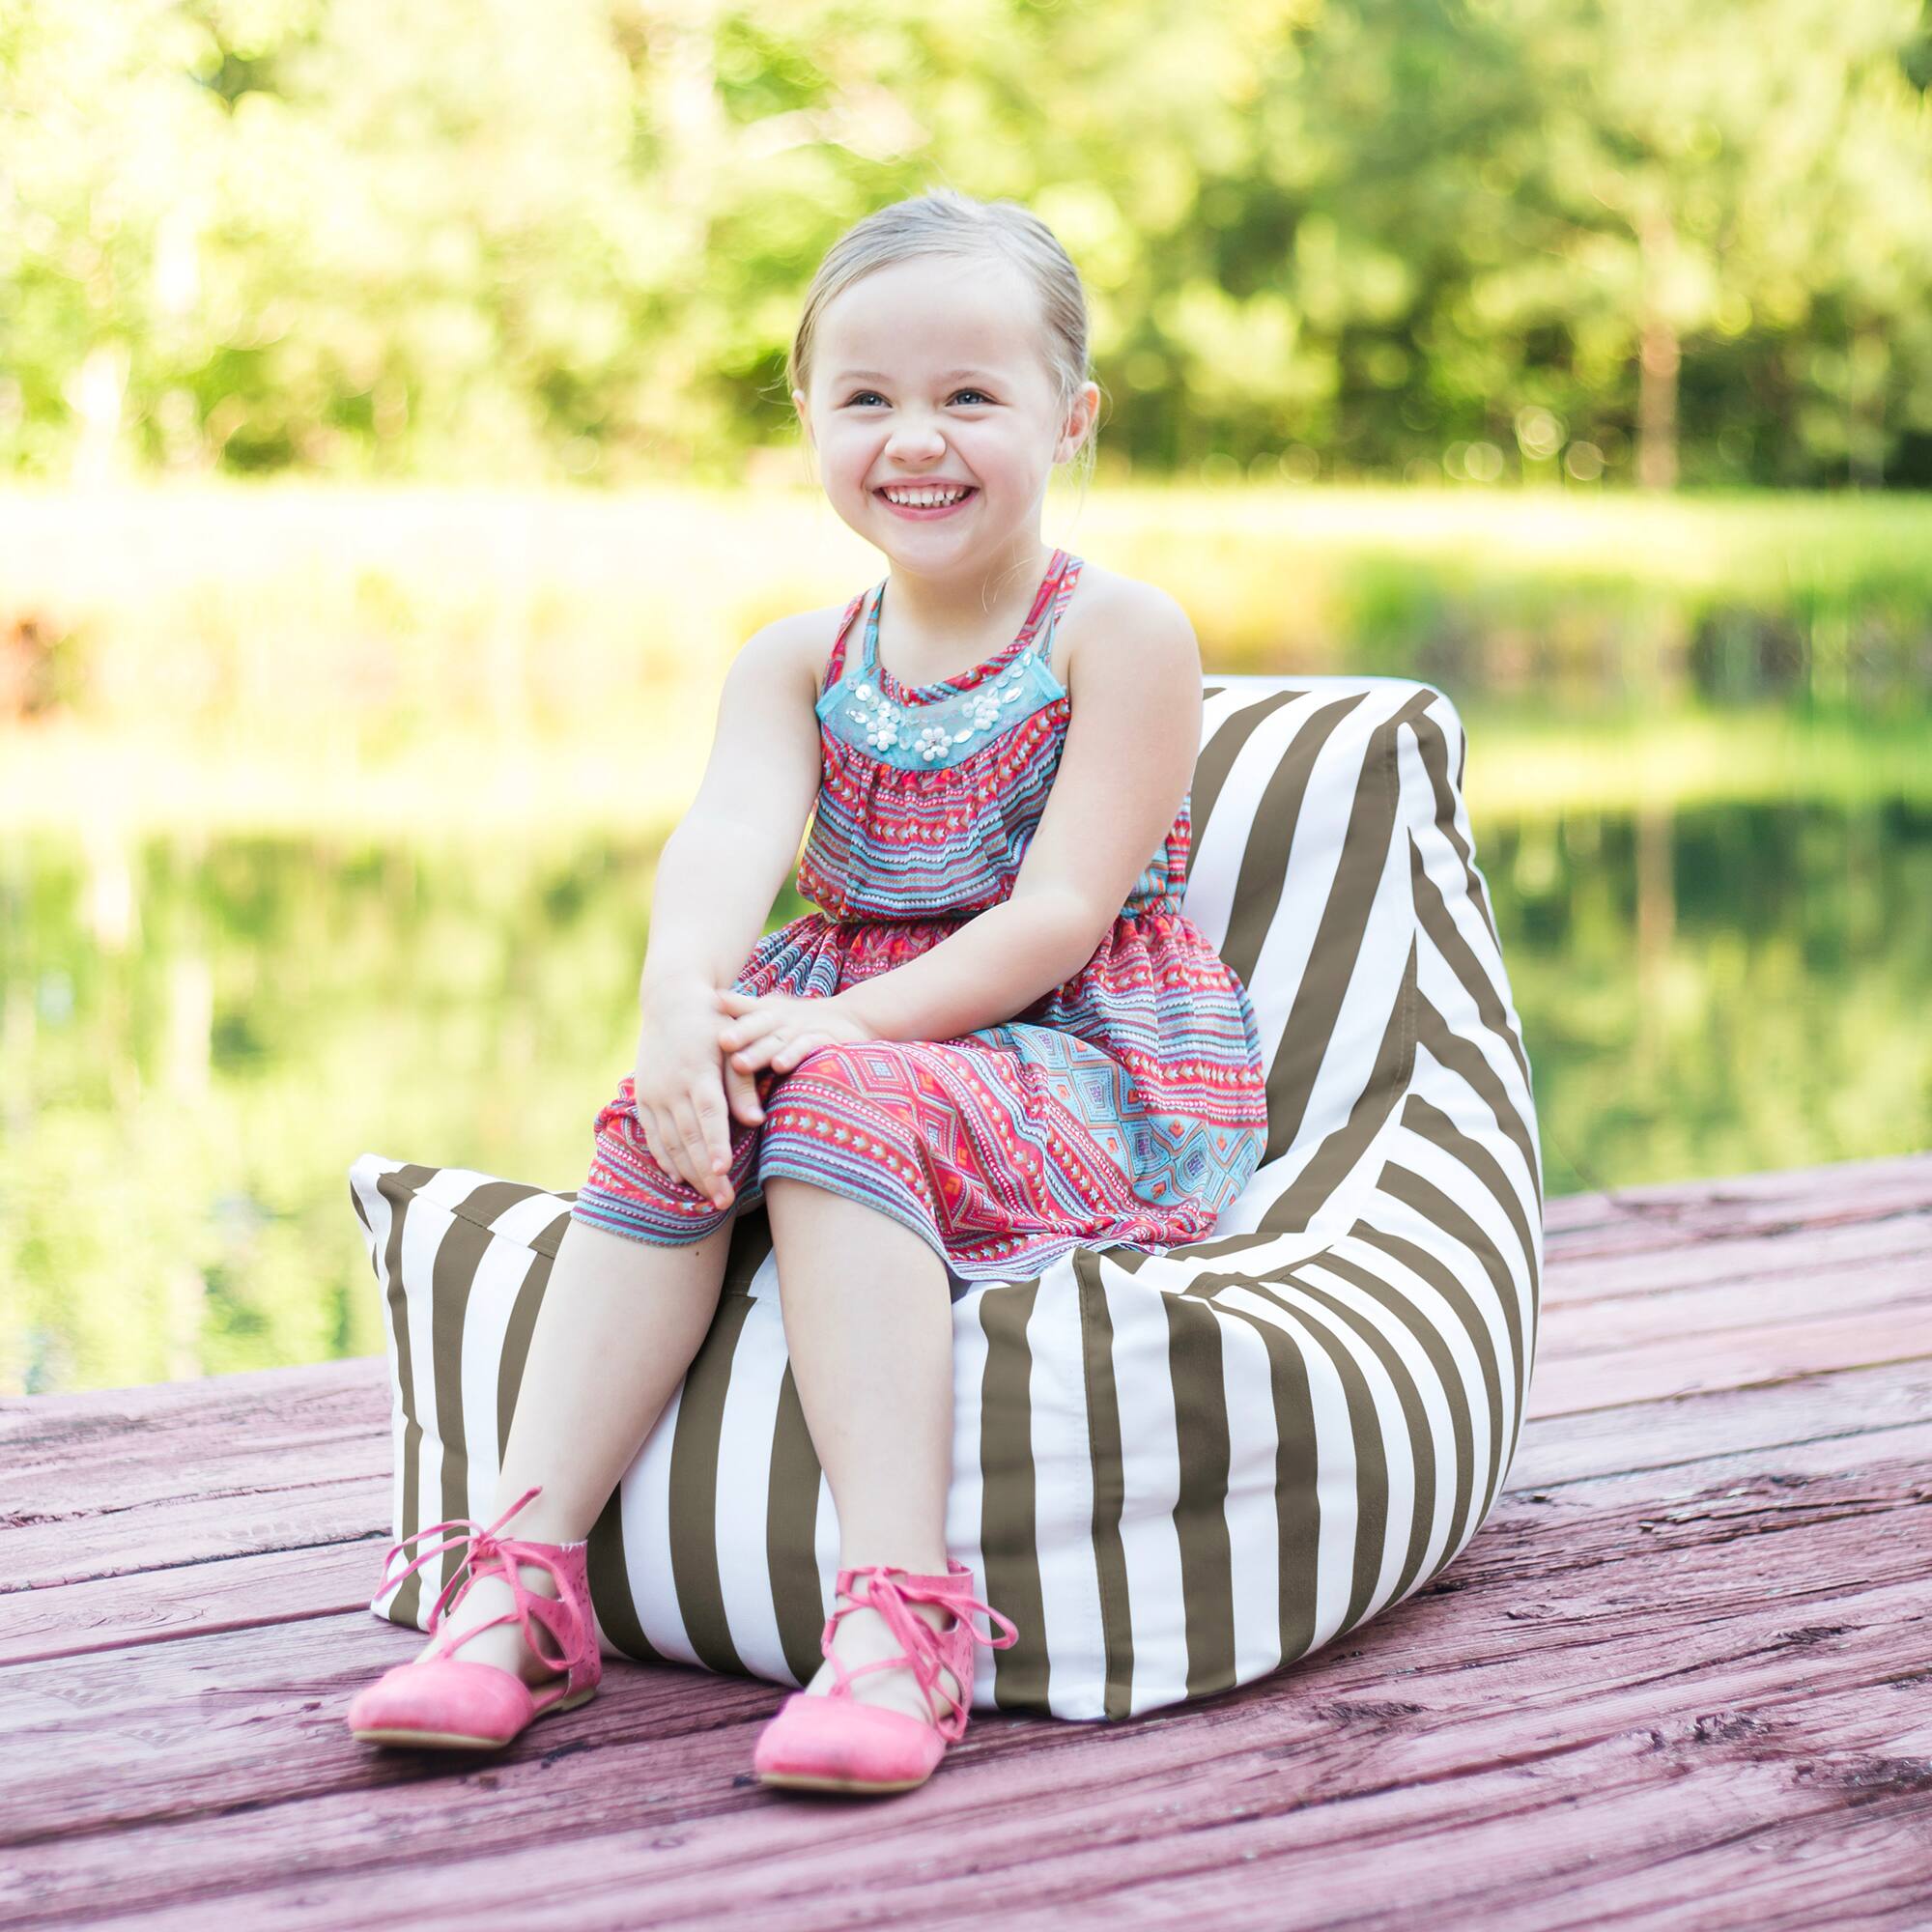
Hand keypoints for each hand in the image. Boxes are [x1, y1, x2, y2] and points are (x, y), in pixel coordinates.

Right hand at [632, 980, 743, 1209]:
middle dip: (706, 1174)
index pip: (708, 1115)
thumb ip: (743, 1084)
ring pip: (670, 1142)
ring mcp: (654, 1093)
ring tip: (707, 1200)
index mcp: (698, 1071)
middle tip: (723, 1202)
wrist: (670, 1002)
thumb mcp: (734, 1044)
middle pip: (690, 1137)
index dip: (714, 1145)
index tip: (722, 1172)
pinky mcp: (644, 1097)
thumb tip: (756, 1120)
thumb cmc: (714, 1023)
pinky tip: (678, 1178)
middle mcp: (672, 1086)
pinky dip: (665, 1158)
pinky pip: (653, 1134)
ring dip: (688, 1173)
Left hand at [713, 986, 875, 1075]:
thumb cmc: (798, 1020)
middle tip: (722, 1042)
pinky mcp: (825, 1042)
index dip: (730, 1005)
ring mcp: (804, 1029)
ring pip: (779, 1040)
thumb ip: (743, 1007)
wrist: (851, 1019)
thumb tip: (710, 997)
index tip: (711, 1003)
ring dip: (760, 1052)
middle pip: (760, 1024)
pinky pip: (807, 1048)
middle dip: (741, 1033)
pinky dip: (794, 1056)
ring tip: (740, 1063)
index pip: (747, 1008)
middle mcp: (784, 1018)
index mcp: (768, 1011)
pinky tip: (780, 1066)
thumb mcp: (771, 1010)